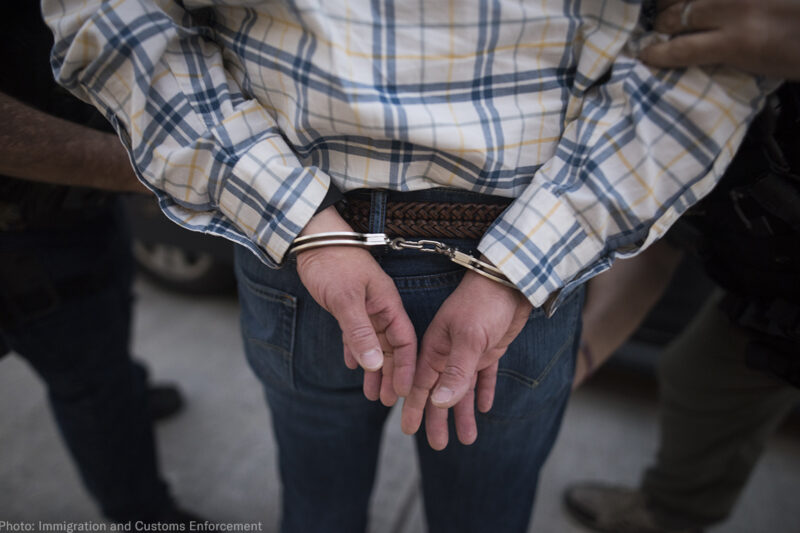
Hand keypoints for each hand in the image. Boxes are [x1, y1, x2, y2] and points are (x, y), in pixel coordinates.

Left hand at [295, 207, 416, 404]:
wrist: (312, 238)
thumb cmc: (333, 263)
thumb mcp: (346, 300)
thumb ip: (360, 332)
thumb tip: (373, 365)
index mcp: (388, 304)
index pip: (404, 341)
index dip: (406, 367)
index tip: (404, 391)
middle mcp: (380, 308)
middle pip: (390, 348)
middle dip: (390, 375)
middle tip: (387, 402)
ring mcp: (364, 307)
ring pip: (372, 345)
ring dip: (373, 369)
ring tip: (371, 394)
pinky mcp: (346, 306)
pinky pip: (355, 336)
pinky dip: (355, 352)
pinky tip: (353, 367)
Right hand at [400, 270, 531, 449]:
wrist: (510, 279)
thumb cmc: (483, 303)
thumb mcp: (468, 338)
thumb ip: (455, 372)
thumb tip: (439, 403)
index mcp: (435, 348)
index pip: (420, 385)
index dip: (414, 409)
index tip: (408, 431)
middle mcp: (448, 352)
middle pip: (440, 392)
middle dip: (438, 419)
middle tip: (437, 445)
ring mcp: (469, 351)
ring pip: (463, 389)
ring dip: (463, 413)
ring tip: (466, 439)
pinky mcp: (489, 349)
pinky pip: (484, 376)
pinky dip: (483, 391)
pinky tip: (483, 408)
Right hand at [639, 0, 799, 79]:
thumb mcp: (762, 67)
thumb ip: (728, 54)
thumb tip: (699, 50)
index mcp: (738, 43)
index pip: (679, 49)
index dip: (656, 54)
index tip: (645, 57)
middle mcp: (735, 11)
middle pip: (678, 15)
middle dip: (662, 25)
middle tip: (656, 32)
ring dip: (675, 2)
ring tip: (670, 10)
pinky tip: (690, 2)